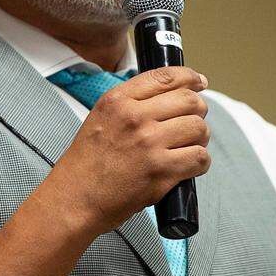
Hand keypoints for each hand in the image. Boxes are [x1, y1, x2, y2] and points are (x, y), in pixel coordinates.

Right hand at [46, 66, 210, 235]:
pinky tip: (188, 166)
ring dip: (200, 137)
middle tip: (192, 121)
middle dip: (198, 111)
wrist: (75, 198)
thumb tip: (171, 93)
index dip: (190, 77)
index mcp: (118, 100)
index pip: (166, 76)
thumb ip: (131, 102)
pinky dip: (200, 162)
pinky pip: (199, 158)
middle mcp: (134, 117)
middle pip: (189, 101)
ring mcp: (149, 144)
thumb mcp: (101, 117)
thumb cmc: (87, 163)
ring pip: (198, 128)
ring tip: (189, 145)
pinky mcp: (161, 171)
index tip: (199, 82)